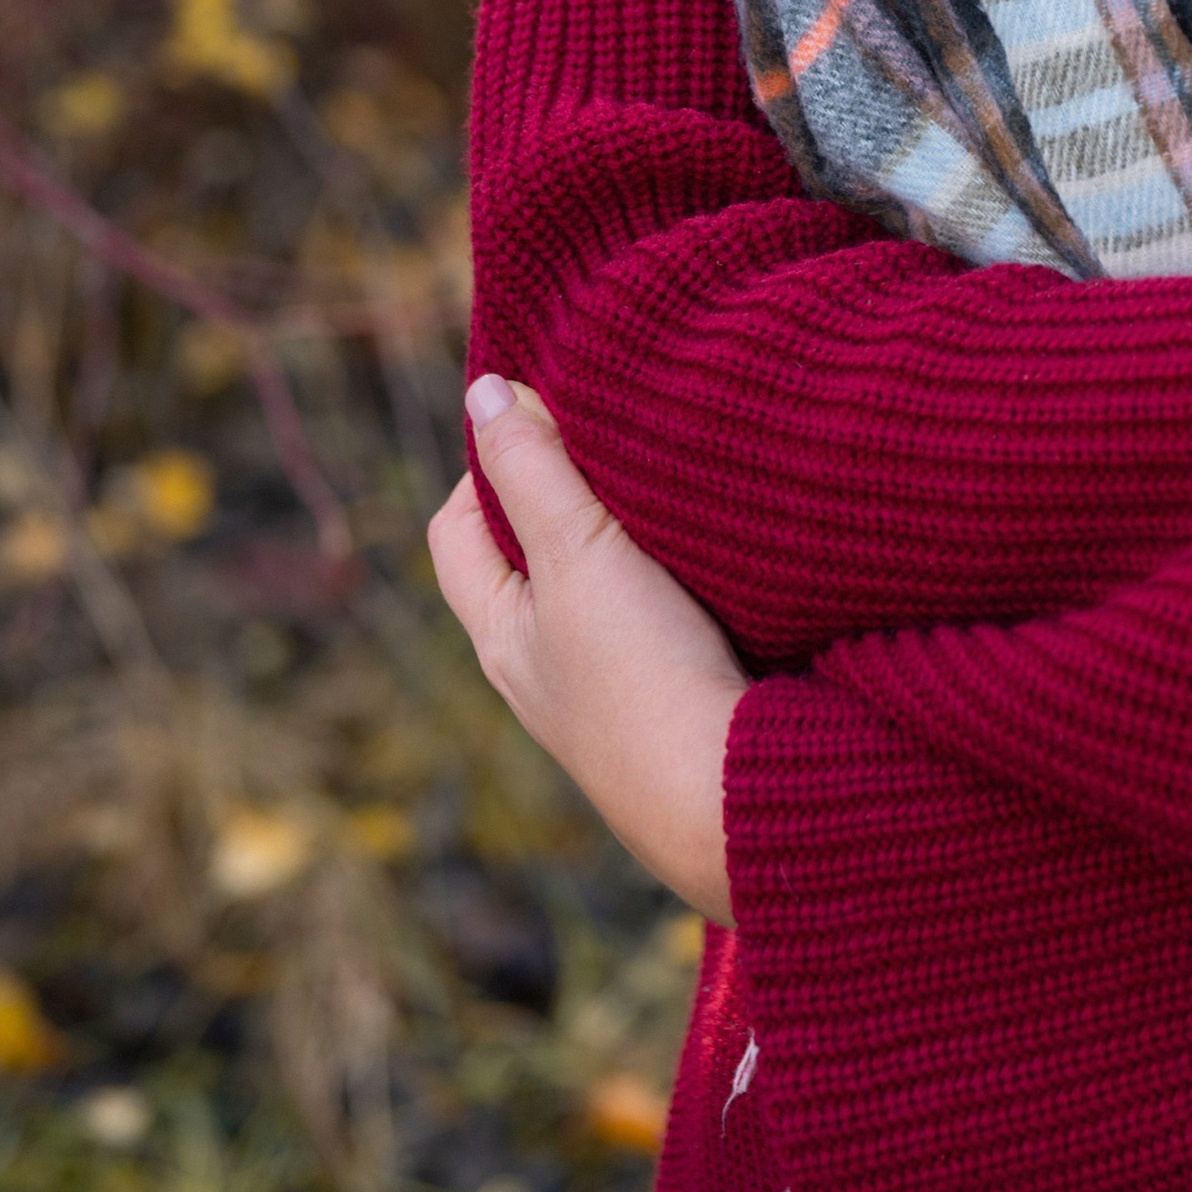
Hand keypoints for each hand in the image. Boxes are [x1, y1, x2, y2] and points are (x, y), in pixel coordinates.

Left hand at [427, 377, 745, 922]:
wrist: (733, 800)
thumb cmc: (639, 678)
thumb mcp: (576, 555)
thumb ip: (531, 470)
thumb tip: (482, 390)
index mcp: (500, 632)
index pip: (457, 527)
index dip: (487, 461)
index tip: (549, 416)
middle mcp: (543, 664)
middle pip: (530, 551)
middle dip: (563, 489)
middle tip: (617, 437)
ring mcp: (610, 688)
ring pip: (601, 584)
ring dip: (629, 533)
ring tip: (671, 483)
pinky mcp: (675, 698)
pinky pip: (660, 615)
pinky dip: (678, 574)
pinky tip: (718, 552)